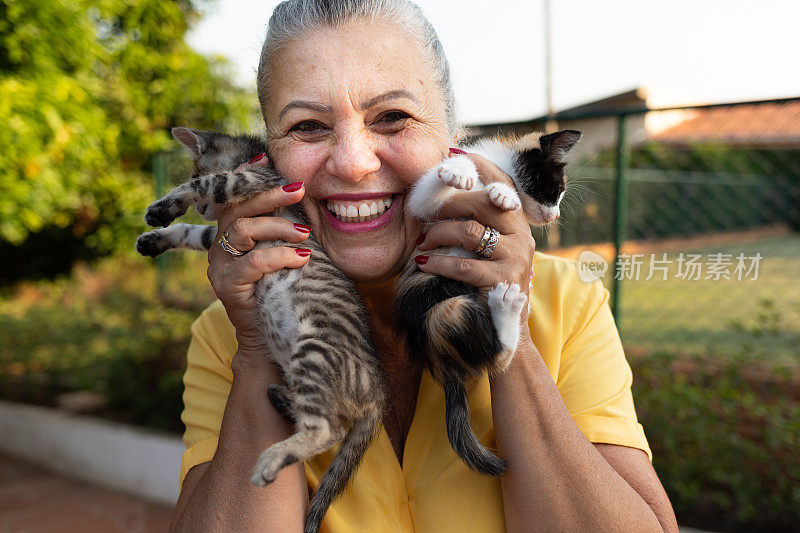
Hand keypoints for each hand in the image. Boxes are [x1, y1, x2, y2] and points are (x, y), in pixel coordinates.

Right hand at [206, 155, 311, 362]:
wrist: (270, 338)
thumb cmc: (282, 291)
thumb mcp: (284, 253)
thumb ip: (286, 228)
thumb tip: (304, 193)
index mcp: (231, 234)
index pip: (234, 197)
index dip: (246, 176)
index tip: (265, 158)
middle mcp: (220, 246)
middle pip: (237, 207)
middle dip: (269, 194)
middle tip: (299, 189)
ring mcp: (219, 265)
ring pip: (243, 229)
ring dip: (278, 227)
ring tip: (305, 235)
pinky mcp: (226, 285)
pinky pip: (252, 262)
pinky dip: (279, 256)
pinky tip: (302, 258)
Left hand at [414, 153, 535, 322]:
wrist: (507, 327)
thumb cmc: (490, 283)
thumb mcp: (489, 250)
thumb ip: (477, 226)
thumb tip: (442, 200)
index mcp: (519, 224)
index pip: (503, 186)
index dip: (481, 168)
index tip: (457, 155)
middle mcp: (522, 237)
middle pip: (482, 203)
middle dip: (448, 204)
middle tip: (425, 213)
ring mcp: (515, 259)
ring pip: (469, 232)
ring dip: (438, 234)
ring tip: (421, 243)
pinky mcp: (502, 281)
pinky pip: (463, 265)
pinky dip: (437, 262)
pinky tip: (422, 264)